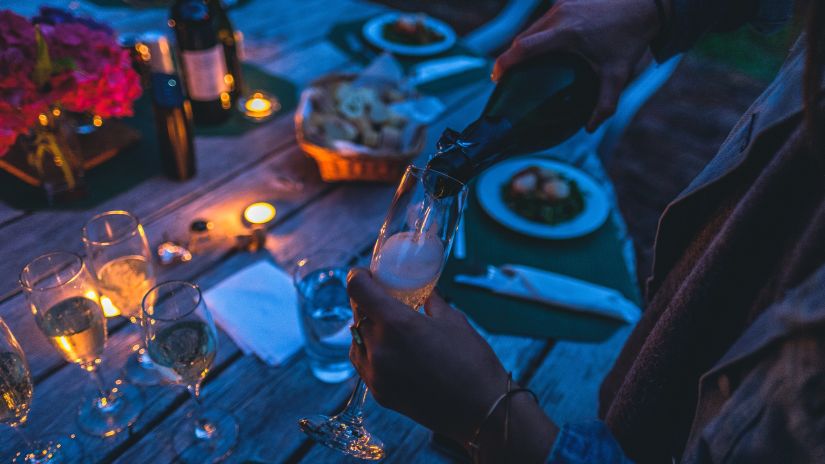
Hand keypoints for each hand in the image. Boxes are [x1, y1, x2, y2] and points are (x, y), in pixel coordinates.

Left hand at [346, 268, 509, 442]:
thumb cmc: (472, 362)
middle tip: (383, 298)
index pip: (357, 289)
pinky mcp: (379, 393)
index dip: (358, 276)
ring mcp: (376, 374)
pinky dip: (370, 351)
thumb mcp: (453, 320)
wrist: (481, 411)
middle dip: (367, 302)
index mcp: (397, 324)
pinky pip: (363, 363)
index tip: (365, 274)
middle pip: (357, 313)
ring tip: (389, 326)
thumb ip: (429, 302)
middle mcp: (379, 348)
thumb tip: (421, 291)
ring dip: (367, 328)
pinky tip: (391, 349)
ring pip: (356, 339)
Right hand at [492, 0, 663, 130]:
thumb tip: (590, 128)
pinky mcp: (566, 0)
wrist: (645, 4)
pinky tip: (539, 50)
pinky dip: (535, 36)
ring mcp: (561, 5)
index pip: (523, 48)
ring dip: (522, 46)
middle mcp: (558, 15)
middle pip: (522, 38)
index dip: (504, 63)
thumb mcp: (618, 75)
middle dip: (510, 57)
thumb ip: (605, 104)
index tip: (495, 77)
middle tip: (503, 78)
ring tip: (519, 66)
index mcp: (566, 33)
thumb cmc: (630, 38)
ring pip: (531, 28)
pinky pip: (542, 21)